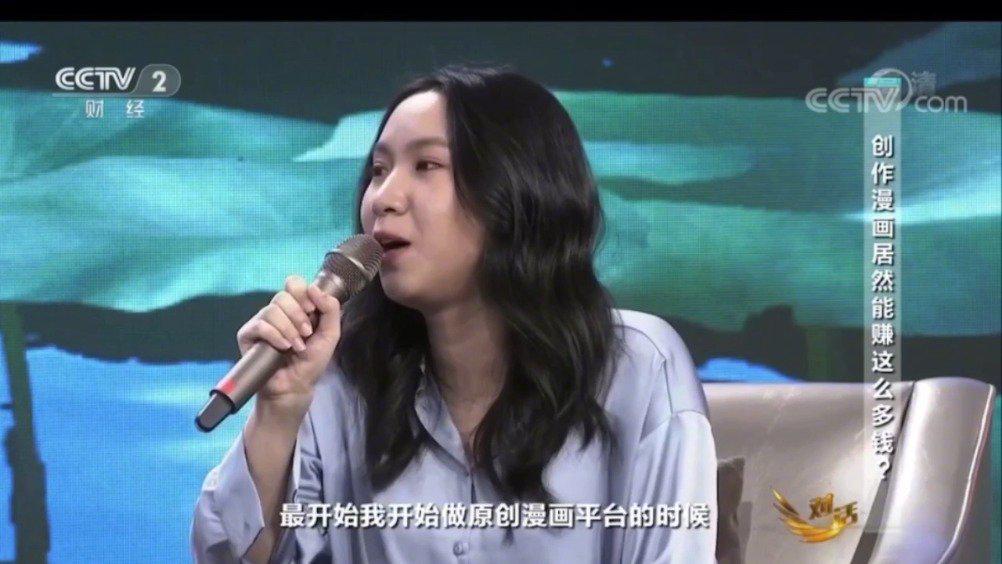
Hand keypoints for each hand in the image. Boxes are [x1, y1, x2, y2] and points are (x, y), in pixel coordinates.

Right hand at [236, 274, 341, 419]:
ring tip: (296, 346)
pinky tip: (283, 347)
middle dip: (298, 315)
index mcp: (296, 307)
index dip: (302, 293)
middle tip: (306, 333)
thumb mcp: (330, 334)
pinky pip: (259, 325)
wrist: (296, 385)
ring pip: (272, 310)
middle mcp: (278, 312)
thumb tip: (314, 287)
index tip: (312, 310)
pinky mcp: (248, 335)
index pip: (293, 283)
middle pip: (283, 295)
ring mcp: (261, 322)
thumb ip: (330, 308)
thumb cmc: (312, 361)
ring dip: (289, 329)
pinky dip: (275, 336)